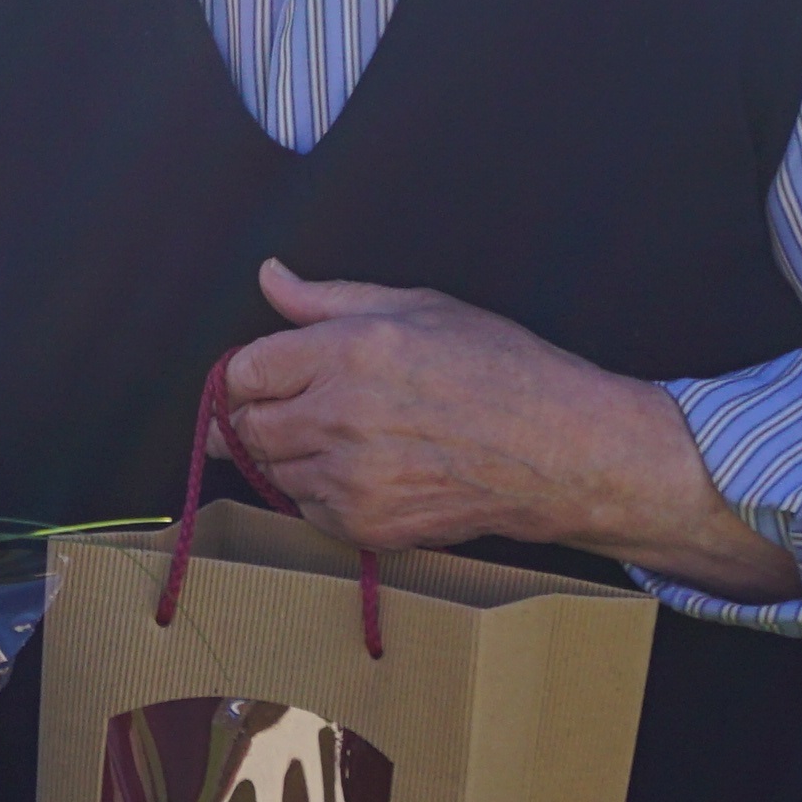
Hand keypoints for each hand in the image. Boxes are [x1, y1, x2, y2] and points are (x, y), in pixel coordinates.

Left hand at [219, 263, 795, 595]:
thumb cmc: (498, 369)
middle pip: (246, 427)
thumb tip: (271, 277)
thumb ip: (328, 299)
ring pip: (272, 472)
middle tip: (296, 408)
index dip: (245, 374)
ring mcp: (351, 478)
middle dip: (256, 416)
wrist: (557, 449)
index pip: (244, 371)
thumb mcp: (417, 308)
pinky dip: (319, 492)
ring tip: (343, 435)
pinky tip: (364, 468)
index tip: (261, 377)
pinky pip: (307, 509)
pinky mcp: (366, 524)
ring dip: (288, 455)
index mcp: (348, 351)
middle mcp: (340, 416)